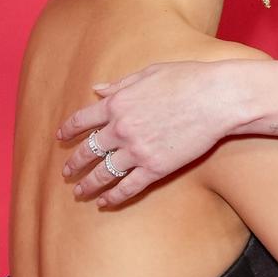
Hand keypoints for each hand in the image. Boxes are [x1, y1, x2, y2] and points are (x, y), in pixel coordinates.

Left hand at [57, 61, 243, 209]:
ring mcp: (137, 151)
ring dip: (88, 184)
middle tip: (66, 172)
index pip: (82, 120)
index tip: (61, 137)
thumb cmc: (187, 79)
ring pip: (104, 173)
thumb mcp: (148, 73)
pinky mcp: (156, 168)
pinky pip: (128, 187)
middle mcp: (121, 128)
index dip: (68, 130)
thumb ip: (119, 85)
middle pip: (89, 150)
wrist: (216, 98)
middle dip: (74, 163)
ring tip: (79, 192)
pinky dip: (114, 197)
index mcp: (117, 103)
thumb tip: (97, 89)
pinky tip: (104, 203)